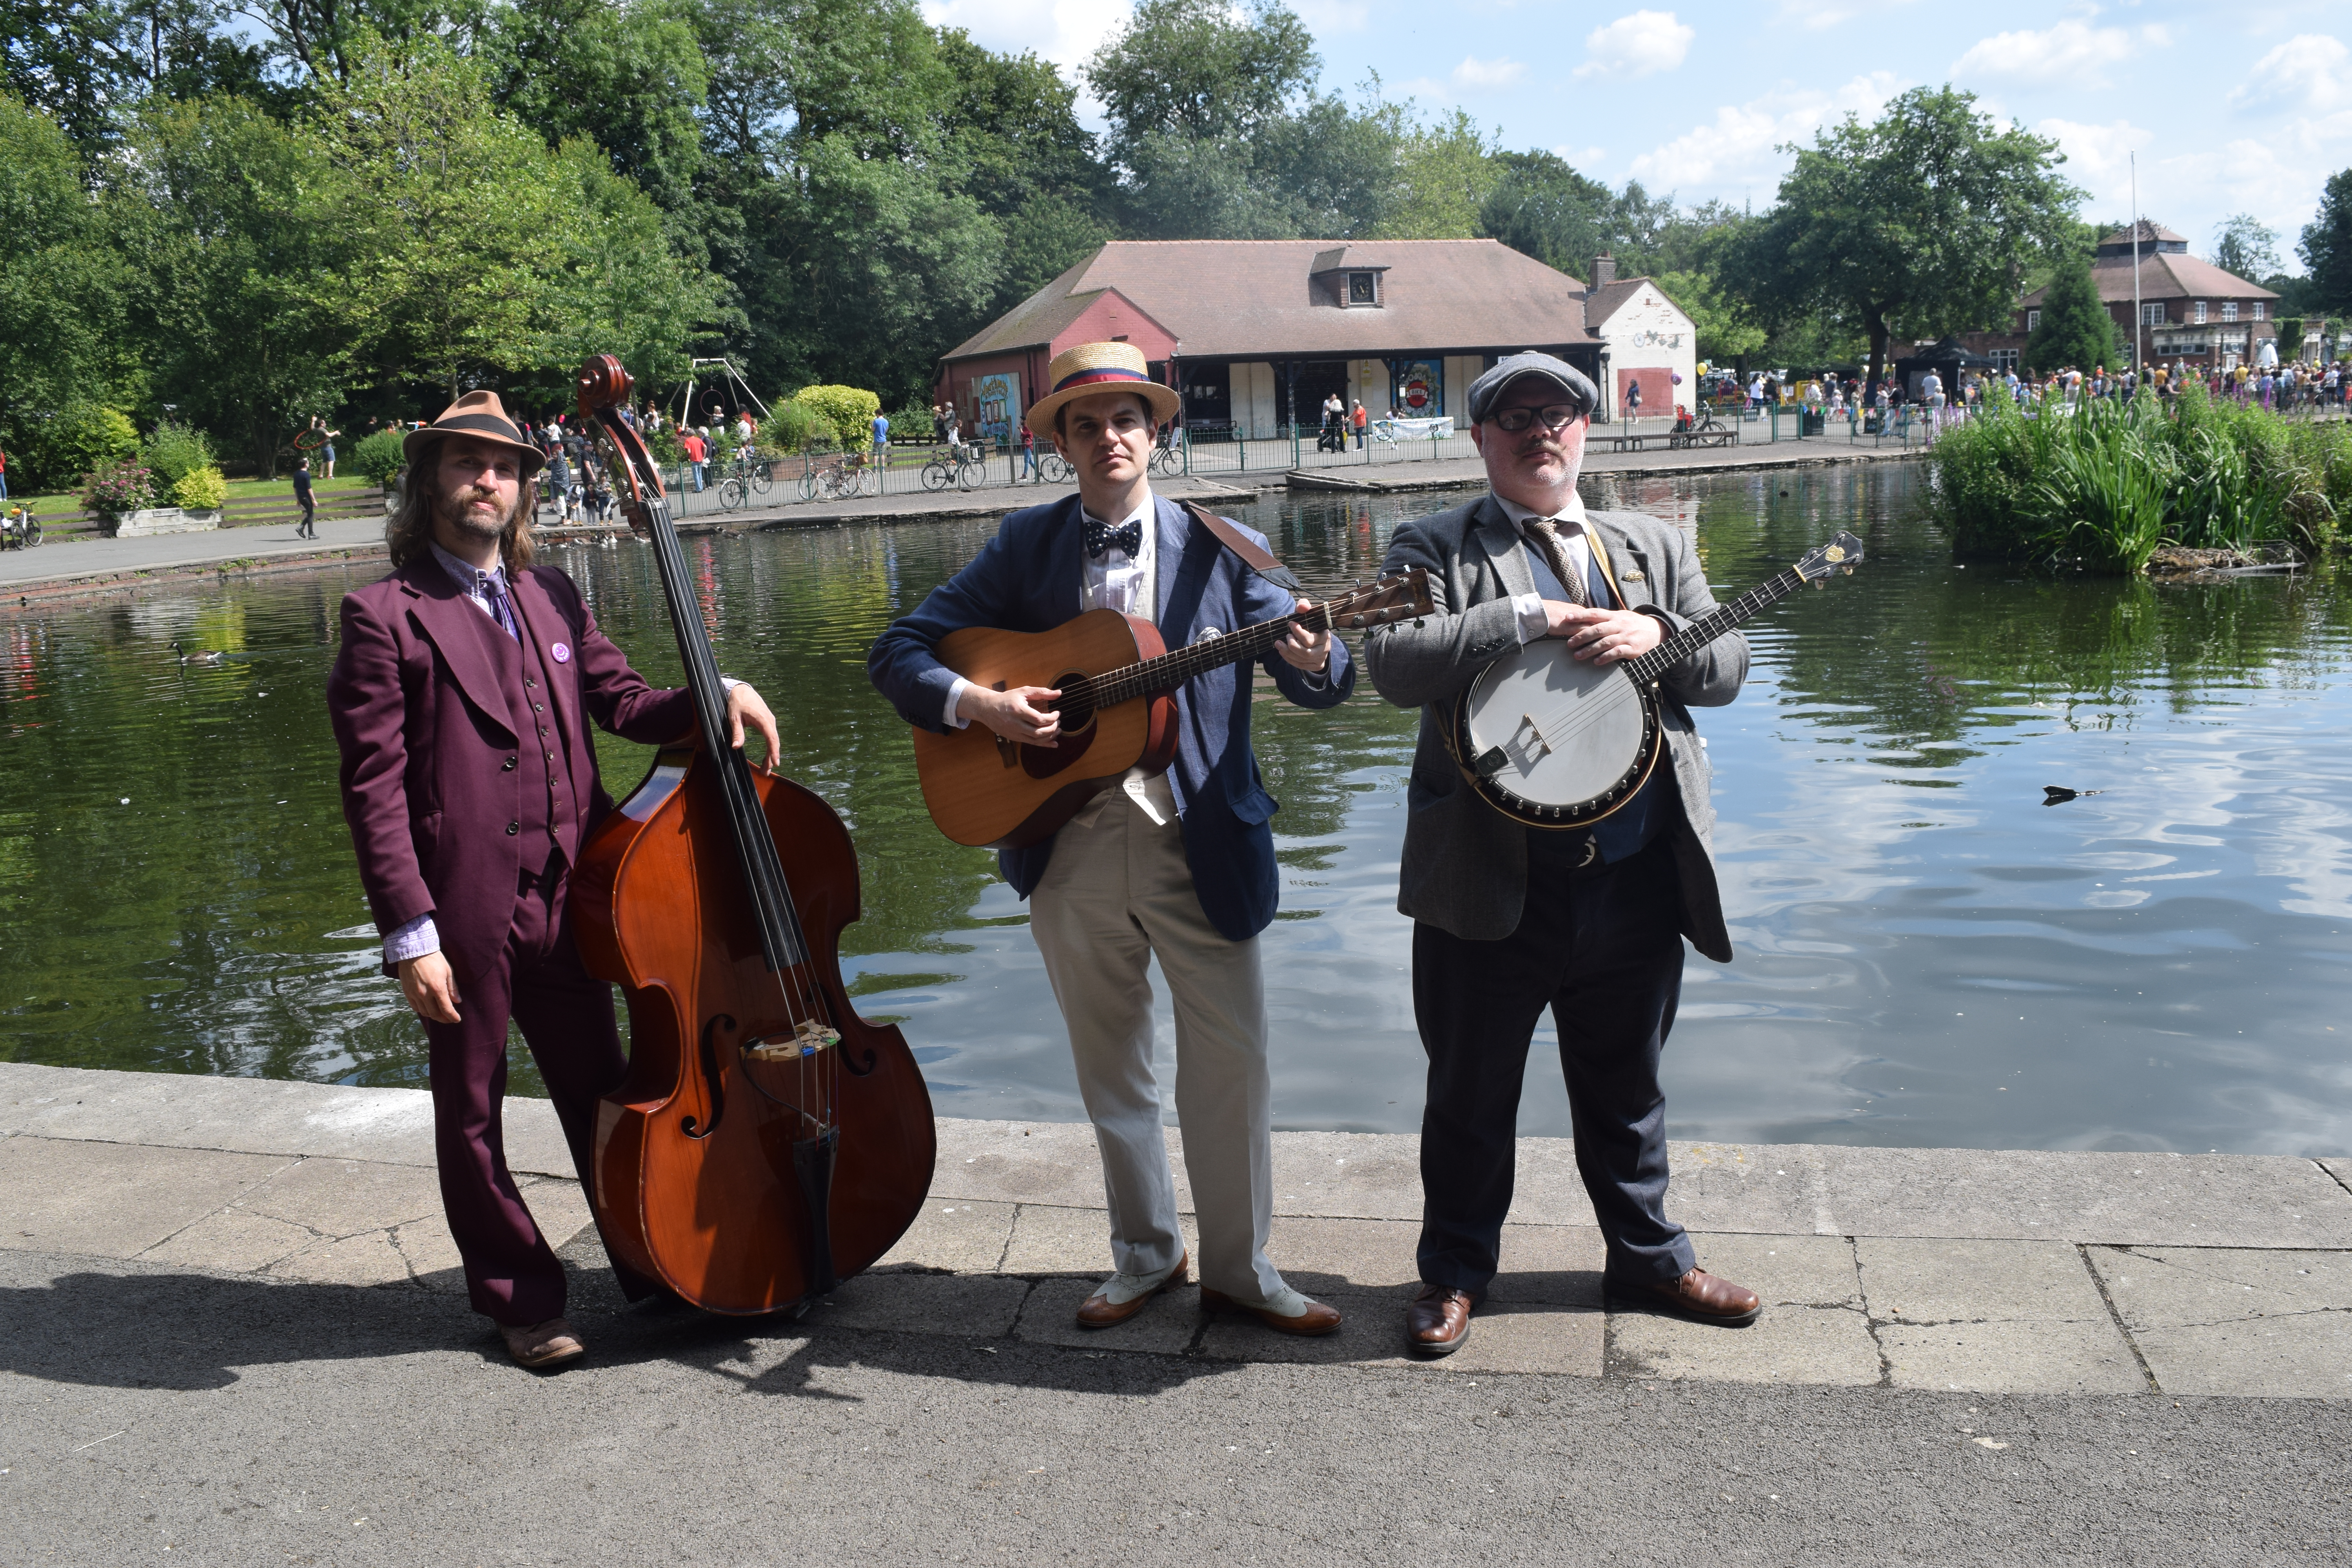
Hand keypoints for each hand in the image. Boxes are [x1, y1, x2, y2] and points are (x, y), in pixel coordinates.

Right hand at [399, 951, 461, 1024]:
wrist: (413, 951)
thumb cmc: (433, 959)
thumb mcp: (448, 971)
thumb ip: (453, 988)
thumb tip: (458, 1001)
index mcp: (437, 988)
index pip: (446, 1009)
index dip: (452, 1017)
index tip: (457, 1019)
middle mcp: (425, 994)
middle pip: (435, 1014)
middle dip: (444, 1019)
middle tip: (449, 1018)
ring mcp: (414, 994)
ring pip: (425, 1012)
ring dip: (433, 1015)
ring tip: (440, 1013)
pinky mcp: (407, 992)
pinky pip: (415, 1007)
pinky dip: (422, 1010)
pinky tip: (428, 1008)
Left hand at [725, 683, 780, 771]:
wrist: (742, 690)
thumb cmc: (737, 702)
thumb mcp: (734, 718)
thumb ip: (737, 732)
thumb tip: (736, 747)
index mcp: (763, 719)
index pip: (771, 738)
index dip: (774, 751)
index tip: (775, 763)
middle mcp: (770, 721)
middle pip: (774, 742)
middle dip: (771, 758)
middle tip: (765, 772)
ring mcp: (770, 721)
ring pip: (773, 740)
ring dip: (771, 754)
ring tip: (765, 768)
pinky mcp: (768, 722)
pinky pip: (771, 737)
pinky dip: (770, 748)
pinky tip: (767, 757)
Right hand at [957, 683, 1061, 747]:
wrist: (988, 708)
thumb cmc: (1007, 699)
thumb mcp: (1023, 691)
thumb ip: (1041, 692)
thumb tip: (1059, 693)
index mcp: (1018, 710)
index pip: (1039, 719)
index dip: (1052, 718)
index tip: (1057, 713)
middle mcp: (1015, 723)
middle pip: (1038, 732)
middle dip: (1052, 728)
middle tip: (1059, 722)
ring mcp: (1014, 733)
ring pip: (1035, 740)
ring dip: (1050, 737)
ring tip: (1058, 730)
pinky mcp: (1014, 738)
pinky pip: (1031, 743)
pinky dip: (1044, 744)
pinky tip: (1054, 743)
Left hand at [1276, 598, 1331, 672]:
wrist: (1318, 638)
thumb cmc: (1310, 624)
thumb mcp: (1308, 613)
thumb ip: (1304, 606)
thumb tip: (1302, 607)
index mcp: (1324, 635)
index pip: (1309, 639)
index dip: (1297, 632)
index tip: (1290, 623)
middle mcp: (1324, 649)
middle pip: (1306, 652)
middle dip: (1292, 644)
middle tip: (1286, 636)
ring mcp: (1320, 659)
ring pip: (1302, 659)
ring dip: (1287, 651)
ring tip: (1278, 643)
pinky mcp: (1315, 666)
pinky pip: (1300, 665)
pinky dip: (1289, 659)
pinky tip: (1282, 651)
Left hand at [1544, 602, 1663, 664]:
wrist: (1657, 631)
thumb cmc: (1633, 625)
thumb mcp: (1621, 617)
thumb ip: (1604, 619)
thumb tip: (1583, 620)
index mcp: (1615, 616)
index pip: (1595, 613)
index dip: (1581, 615)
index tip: (1567, 618)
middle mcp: (1619, 625)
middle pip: (1598, 629)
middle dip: (1582, 636)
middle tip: (1569, 644)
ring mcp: (1626, 636)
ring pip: (1605, 642)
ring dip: (1590, 649)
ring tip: (1577, 655)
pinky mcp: (1633, 648)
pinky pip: (1617, 652)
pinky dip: (1606, 657)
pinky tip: (1597, 662)